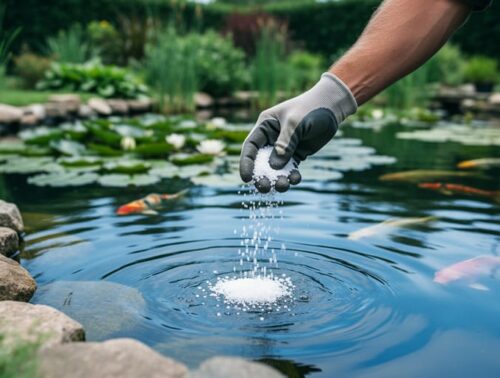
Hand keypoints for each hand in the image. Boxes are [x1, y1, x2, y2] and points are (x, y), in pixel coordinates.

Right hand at [240, 72, 356, 191]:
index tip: (246, 178)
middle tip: (265, 187)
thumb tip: (274, 167)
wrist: (331, 108)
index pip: (250, 147)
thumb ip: (284, 144)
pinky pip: (290, 169)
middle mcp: (271, 138)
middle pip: (260, 161)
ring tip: (283, 185)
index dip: (246, 163)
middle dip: (261, 176)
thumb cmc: (310, 109)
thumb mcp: (295, 124)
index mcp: (265, 127)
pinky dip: (291, 176)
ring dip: (277, 179)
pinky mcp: (296, 154)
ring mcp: (283, 148)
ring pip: (275, 169)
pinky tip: (296, 178)